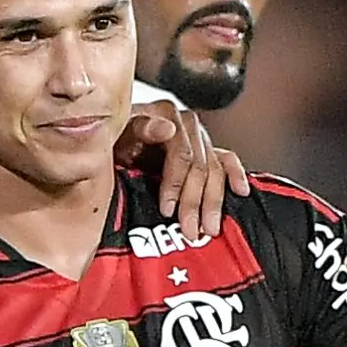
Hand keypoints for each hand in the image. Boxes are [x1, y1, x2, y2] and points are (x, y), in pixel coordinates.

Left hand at [116, 102, 247, 242]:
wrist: (104, 147)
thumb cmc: (106, 144)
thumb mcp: (113, 136)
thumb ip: (139, 129)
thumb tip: (167, 128)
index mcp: (162, 115)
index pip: (181, 153)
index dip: (175, 184)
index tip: (167, 210)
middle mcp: (184, 124)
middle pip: (200, 165)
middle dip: (195, 201)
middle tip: (191, 230)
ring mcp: (197, 137)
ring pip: (214, 169)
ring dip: (214, 201)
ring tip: (210, 228)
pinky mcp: (205, 149)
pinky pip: (227, 160)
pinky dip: (236, 175)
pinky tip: (241, 192)